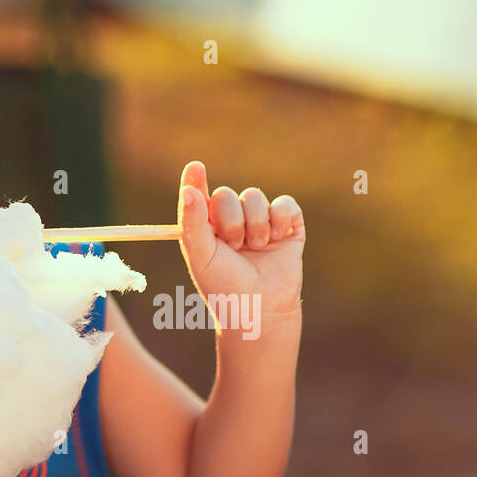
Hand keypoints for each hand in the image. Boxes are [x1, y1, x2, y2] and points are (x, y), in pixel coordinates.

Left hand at [176, 162, 303, 318]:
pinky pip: (285, 204)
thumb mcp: (201, 255)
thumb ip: (192, 222)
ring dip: (255, 223)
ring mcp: (260, 222)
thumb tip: (188, 190)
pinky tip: (277, 237)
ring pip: (255, 196)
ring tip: (255, 248)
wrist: (260, 309)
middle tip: (234, 245)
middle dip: (230, 220)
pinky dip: (280, 218)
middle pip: (227, 195)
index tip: (195, 167)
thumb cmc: (224, 286)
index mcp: (206, 227)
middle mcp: (232, 221)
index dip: (195, 180)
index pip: (198, 195)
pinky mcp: (287, 226)